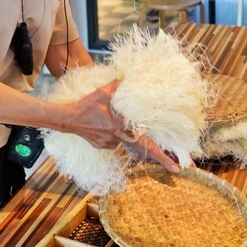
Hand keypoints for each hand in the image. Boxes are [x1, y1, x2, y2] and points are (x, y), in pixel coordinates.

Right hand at [66, 81, 180, 172]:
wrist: (68, 120)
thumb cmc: (86, 106)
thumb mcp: (103, 92)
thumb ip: (117, 86)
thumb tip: (127, 78)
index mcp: (120, 126)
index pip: (146, 143)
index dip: (162, 156)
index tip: (177, 167)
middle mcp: (117, 138)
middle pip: (143, 150)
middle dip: (161, 159)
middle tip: (177, 168)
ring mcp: (110, 144)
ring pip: (126, 140)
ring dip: (127, 134)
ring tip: (113, 123)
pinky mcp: (104, 146)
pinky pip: (116, 141)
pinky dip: (116, 133)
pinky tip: (104, 124)